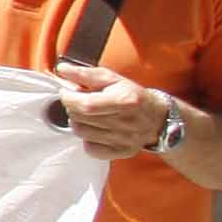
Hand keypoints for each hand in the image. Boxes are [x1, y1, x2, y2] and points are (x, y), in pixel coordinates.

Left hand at [53, 63, 170, 159]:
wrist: (158, 119)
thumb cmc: (133, 96)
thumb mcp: (113, 79)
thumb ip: (86, 74)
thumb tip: (62, 69)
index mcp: (125, 101)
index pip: (86, 105)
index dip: (69, 98)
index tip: (66, 92)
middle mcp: (126, 123)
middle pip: (80, 118)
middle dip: (73, 107)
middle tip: (79, 101)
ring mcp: (124, 140)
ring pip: (81, 133)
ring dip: (78, 121)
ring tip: (88, 114)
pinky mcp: (121, 152)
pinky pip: (90, 148)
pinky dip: (87, 138)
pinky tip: (96, 129)